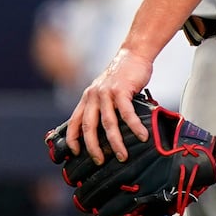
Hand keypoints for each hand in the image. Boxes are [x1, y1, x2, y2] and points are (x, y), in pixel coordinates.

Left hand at [65, 48, 152, 164]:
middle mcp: (93, 96)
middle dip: (93, 147)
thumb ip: (103, 106)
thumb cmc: (123, 75)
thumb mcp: (105, 90)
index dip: (72, 139)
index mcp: (87, 98)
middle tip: (100, 161)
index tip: (75, 153)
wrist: (134, 54)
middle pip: (88, 127)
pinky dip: (134, 127)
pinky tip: (142, 136)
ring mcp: (106, 93)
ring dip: (115, 142)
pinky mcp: (121, 90)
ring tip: (123, 155)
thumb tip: (109, 129)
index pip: (74, 122)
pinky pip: (127, 113)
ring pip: (108, 123)